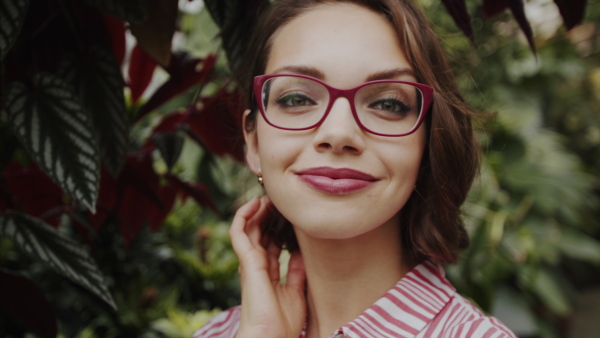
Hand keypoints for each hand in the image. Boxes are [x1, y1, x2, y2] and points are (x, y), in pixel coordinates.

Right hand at [230, 196, 306, 337]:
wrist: (272, 337)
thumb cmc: (283, 323)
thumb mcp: (297, 293)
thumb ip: (298, 272)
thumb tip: (302, 253)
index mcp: (269, 273)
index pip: (272, 244)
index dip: (278, 227)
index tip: (290, 214)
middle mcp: (257, 265)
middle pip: (260, 233)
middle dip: (268, 215)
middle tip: (280, 199)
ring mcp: (250, 262)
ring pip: (248, 228)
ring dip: (256, 210)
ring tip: (268, 195)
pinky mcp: (246, 261)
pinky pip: (239, 232)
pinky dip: (243, 216)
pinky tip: (255, 203)